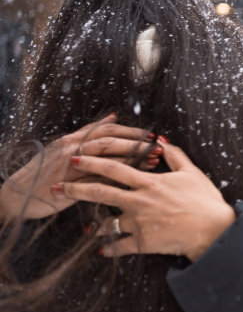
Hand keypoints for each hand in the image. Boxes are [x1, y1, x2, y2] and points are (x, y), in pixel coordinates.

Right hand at [0, 114, 159, 219]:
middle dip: (137, 142)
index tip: (152, 134)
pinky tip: (136, 177)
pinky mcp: (69, 183)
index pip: (108, 129)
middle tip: (159, 145)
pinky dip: (118, 175)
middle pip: (111, 140)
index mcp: (72, 138)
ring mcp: (69, 164)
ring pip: (107, 156)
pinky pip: (98, 177)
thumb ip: (89, 132)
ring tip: (154, 159)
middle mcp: (71, 147)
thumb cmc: (43, 173)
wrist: (15, 195)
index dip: (131, 131)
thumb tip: (113, 116)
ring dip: (133, 157)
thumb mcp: (64, 148)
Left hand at [54, 139, 235, 261]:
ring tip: (83, 227)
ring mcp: (139, 223)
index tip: (76, 157)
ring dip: (93, 225)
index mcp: (150, 182)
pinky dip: (109, 249)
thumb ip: (175, 155)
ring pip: (107, 223)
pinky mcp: (143, 242)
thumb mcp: (192, 172)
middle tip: (58, 186)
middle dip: (76, 188)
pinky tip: (101, 251)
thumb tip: (162, 141)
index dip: (93, 161)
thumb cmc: (205, 200)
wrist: (212, 230)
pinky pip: (119, 246)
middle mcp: (139, 201)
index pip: (115, 168)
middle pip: (101, 192)